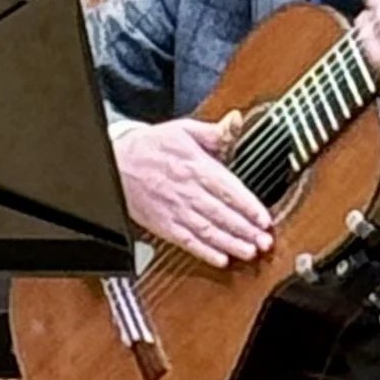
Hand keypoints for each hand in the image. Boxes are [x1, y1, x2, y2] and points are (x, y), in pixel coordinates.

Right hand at [112, 114, 272, 267]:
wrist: (115, 163)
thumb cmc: (151, 147)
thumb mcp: (184, 130)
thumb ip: (215, 131)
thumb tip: (236, 121)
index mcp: (195, 166)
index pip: (228, 189)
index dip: (248, 206)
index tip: (264, 219)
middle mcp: (186, 190)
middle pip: (221, 213)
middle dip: (245, 229)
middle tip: (264, 241)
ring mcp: (174, 209)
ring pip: (207, 229)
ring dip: (230, 243)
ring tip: (249, 252)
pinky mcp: (163, 224)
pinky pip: (186, 240)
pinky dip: (204, 252)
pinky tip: (220, 259)